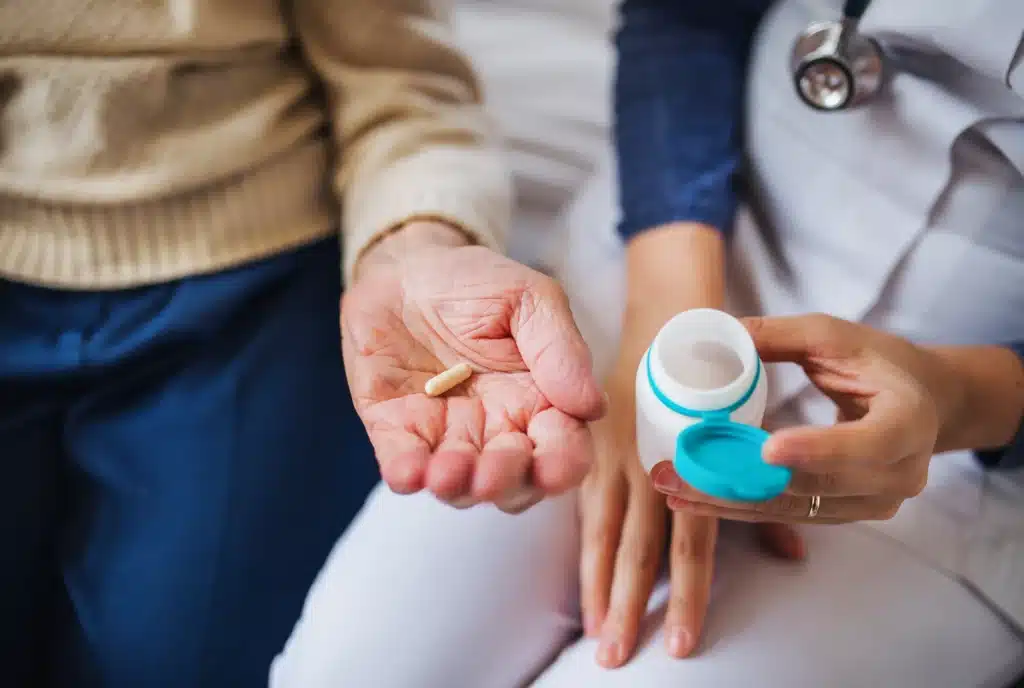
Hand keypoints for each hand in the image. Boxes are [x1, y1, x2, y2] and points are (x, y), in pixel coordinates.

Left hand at [341, 221, 605, 512]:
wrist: (405, 269)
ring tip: (447, 474)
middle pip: (513, 481)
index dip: (561, 466)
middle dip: (503, 483)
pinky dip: (406, 474)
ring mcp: (445, 437)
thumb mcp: (529, 299)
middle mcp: (496, 431)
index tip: (551, 469)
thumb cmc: (475, 284)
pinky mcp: (396, 431)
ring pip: (459, 485)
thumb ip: (559, 348)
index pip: (562, 449)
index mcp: (538, 403)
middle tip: (489, 475)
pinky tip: (408, 473)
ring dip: (456, 487)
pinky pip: (402, 464)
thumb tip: (592, 406)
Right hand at [580, 341, 803, 668]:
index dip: (687, 595)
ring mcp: (609, 455)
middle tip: (618, 657)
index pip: (688, 541)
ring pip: (600, 536)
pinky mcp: (589, 450)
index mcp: (688, 456)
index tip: (683, 643)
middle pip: (635, 549)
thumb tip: (794, 554)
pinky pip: (583, 510)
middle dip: (628, 607)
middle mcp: (643, 461)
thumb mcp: (751, 423)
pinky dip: (585, 551)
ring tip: (597, 635)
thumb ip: (761, 492)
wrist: (669, 315)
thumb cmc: (718, 375)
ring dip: (598, 589)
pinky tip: (583, 586)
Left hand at [653, 314, 951, 523]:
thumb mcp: (837, 337)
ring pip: (793, 508)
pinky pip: (787, 513)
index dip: (819, 450)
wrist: (922, 403)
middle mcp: (899, 474)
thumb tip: (719, 331)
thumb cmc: (880, 363)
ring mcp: (873, 503)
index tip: (767, 447)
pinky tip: (692, 497)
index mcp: (909, 422)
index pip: (868, 445)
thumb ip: (781, 335)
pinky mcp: (844, 513)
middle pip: (816, 486)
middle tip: (683, 469)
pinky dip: (738, 505)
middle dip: (743, 479)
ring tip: (670, 484)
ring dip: (727, 500)